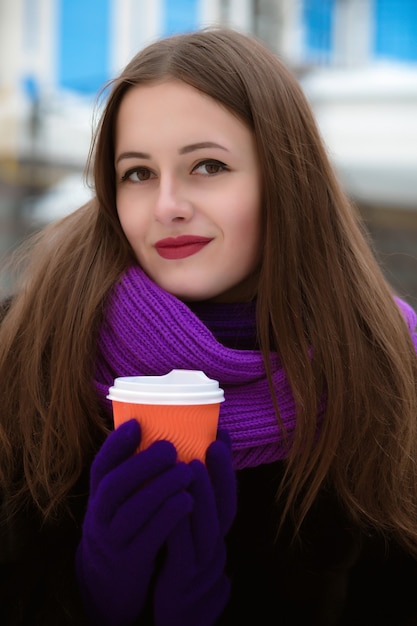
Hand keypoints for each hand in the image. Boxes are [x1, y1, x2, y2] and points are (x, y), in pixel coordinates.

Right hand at [76, 419, 192, 625]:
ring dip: (159, 489)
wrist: (111, 583)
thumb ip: (137, 472)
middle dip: (142, 464)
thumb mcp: (123, 500)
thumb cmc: (128, 525)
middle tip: (170, 448)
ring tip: (186, 472)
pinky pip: (147, 539)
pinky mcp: (130, 562)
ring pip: (131, 512)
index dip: (116, 445)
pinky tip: (187, 501)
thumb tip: (171, 430)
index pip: (101, 466)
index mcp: (99, 494)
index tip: (136, 424)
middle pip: (114, 487)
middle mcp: (100, 515)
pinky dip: (168, 517)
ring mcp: (112, 540)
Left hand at [154, 430, 236, 625]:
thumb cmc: (180, 564)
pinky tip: (169, 503)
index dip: (228, 467)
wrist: (176, 617)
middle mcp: (214, 545)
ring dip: (202, 495)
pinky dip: (177, 524)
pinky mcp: (181, 578)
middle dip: (220, 474)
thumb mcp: (192, 533)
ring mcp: (200, 563)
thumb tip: (185, 456)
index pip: (229, 496)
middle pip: (224, 508)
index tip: (222, 434)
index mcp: (215, 532)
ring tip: (190, 464)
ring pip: (206, 526)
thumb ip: (192, 502)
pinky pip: (181, 549)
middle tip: (212, 443)